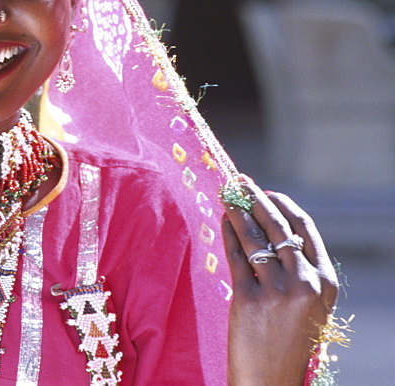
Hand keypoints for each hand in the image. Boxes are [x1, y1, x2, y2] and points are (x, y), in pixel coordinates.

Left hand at [223, 181, 338, 384]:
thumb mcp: (307, 305)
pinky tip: (223, 221)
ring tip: (227, 195)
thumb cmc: (286, 342)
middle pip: (279, 227)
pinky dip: (228, 233)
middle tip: (240, 182)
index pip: (305, 230)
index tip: (267, 191)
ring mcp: (277, 289)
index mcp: (325, 282)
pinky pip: (236, 255)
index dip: (284, 206)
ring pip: (256, 237)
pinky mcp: (248, 297)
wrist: (271, 380)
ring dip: (239, 210)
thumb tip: (272, 230)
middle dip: (257, 200)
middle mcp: (305, 282)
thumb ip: (298, 272)